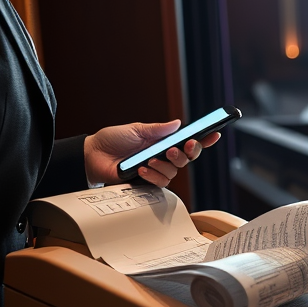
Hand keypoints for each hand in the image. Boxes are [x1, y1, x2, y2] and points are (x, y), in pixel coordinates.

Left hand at [84, 119, 220, 187]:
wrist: (92, 156)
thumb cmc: (112, 141)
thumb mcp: (136, 130)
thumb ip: (157, 129)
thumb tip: (177, 124)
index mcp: (162, 142)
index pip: (188, 141)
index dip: (203, 139)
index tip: (214, 134)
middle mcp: (163, 156)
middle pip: (187, 157)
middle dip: (188, 151)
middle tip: (180, 147)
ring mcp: (156, 169)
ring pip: (175, 170)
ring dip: (166, 164)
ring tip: (151, 159)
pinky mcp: (146, 182)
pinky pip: (160, 182)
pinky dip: (153, 175)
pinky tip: (142, 169)